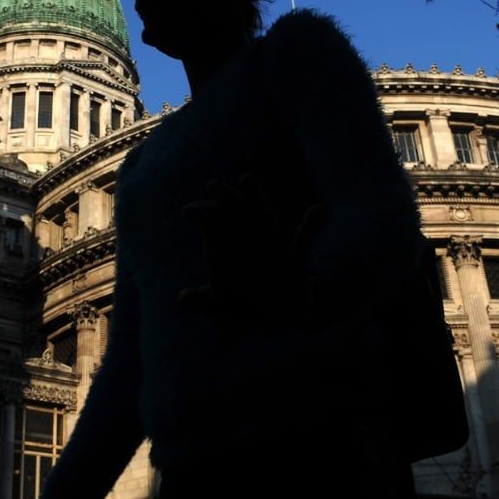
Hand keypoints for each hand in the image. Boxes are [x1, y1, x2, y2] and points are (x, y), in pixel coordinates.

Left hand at [179, 173, 324, 319]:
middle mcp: (248, 244)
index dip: (203, 214)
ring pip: (262, 219)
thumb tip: (179, 304)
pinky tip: (318, 211)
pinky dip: (311, 227)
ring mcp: (271, 248)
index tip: (188, 211)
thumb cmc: (245, 307)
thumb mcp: (222, 307)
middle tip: (211, 185)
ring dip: (255, 200)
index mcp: (227, 253)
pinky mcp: (295, 261)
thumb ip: (202, 302)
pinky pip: (304, 242)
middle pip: (234, 214)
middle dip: (224, 199)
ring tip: (245, 178)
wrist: (277, 320)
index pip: (213, 226)